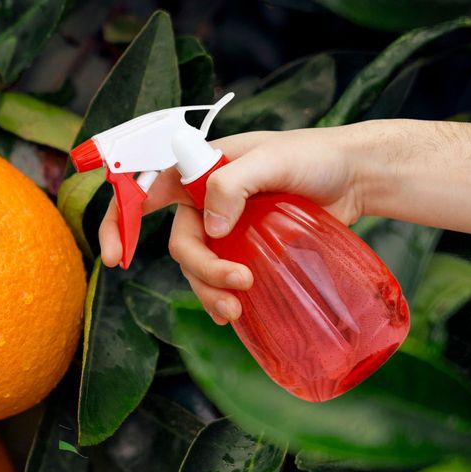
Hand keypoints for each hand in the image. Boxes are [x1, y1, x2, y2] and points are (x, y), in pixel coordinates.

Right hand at [98, 126, 370, 323]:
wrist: (356, 177)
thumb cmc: (315, 156)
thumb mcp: (273, 159)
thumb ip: (233, 183)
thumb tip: (211, 226)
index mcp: (197, 169)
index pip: (143, 192)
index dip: (118, 223)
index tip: (114, 258)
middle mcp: (204, 200)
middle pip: (181, 245)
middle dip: (201, 270)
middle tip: (239, 283)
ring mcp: (226, 227)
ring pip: (199, 268)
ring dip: (211, 291)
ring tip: (238, 310)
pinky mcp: (247, 249)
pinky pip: (222, 278)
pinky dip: (222, 297)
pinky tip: (233, 314)